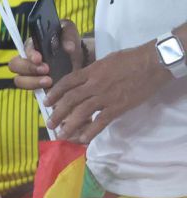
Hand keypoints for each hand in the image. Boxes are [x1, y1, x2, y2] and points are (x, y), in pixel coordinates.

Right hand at [8, 18, 86, 91]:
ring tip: (49, 81)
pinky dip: (41, 93)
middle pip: (14, 65)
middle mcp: (28, 61)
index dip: (30, 54)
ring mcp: (32, 76)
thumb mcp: (70, 33)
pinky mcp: (39, 89)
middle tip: (46, 70)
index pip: (24, 49)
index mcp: (32, 46)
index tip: (39, 58)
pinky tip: (53, 92)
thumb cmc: (71, 44)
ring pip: (19, 81)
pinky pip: (33, 93)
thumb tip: (68, 47)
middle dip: (28, 68)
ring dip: (32, 82)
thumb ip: (68, 35)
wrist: (82, 61)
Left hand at [43, 40, 169, 142]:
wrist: (151, 64)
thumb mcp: (105, 61)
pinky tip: (83, 139)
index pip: (67, 83)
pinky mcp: (118, 107)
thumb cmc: (130, 59)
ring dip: (69, 124)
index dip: (55, 93)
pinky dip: (91, 131)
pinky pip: (101, 121)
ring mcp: (105, 97)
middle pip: (70, 99)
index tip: (47, 102)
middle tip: (49, 124)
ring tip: (61, 134)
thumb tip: (84, 79)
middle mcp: (93, 84)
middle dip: (57, 112)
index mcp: (90, 71)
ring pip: (82, 112)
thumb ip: (93, 71)